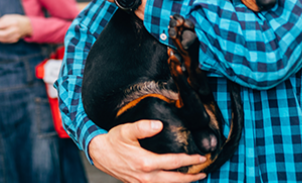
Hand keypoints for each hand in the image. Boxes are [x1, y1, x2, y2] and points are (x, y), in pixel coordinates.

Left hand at [0, 14, 32, 42]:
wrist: (27, 26)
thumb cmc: (15, 20)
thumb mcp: (9, 17)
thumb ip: (0, 21)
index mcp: (14, 22)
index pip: (4, 24)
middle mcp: (16, 29)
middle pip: (5, 33)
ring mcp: (16, 35)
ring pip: (5, 38)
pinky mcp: (15, 39)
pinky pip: (6, 41)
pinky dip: (0, 39)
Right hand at [89, 120, 205, 182]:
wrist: (99, 153)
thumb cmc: (113, 141)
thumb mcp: (126, 130)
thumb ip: (143, 127)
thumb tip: (159, 125)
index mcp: (146, 162)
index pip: (174, 163)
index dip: (189, 160)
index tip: (201, 157)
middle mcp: (145, 177)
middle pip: (174, 180)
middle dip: (190, 177)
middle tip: (203, 172)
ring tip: (192, 178)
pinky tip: (174, 180)